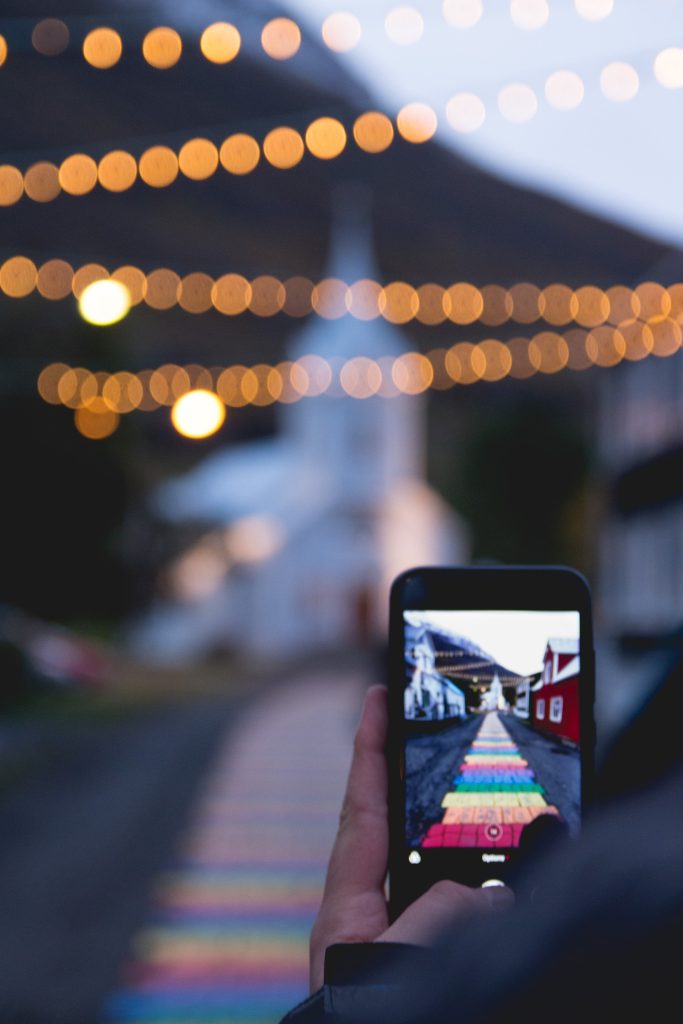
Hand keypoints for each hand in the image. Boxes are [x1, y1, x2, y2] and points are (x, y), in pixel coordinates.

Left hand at [309, 685, 513, 991]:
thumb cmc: (362, 1023)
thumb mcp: (392, 961)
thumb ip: (437, 915)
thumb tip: (484, 896)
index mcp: (347, 903)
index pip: (360, 804)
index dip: (368, 747)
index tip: (374, 696)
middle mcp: (375, 914)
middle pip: (406, 833)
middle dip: (432, 793)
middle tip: (459, 745)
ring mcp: (406, 938)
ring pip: (448, 879)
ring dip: (476, 854)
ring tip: (509, 822)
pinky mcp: (437, 962)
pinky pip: (469, 915)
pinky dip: (492, 901)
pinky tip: (517, 891)